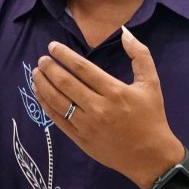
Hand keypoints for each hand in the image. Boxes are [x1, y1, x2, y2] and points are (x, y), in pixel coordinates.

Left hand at [31, 27, 184, 188]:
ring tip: (36, 74)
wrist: (150, 156)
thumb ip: (140, 55)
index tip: (52, 46)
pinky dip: (46, 105)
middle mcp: (98, 107)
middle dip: (50, 68)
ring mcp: (87, 125)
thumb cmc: (151, 117)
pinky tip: (40, 94)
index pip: (82, 68)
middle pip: (66, 83)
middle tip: (41, 60)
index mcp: (115, 91)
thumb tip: (125, 32)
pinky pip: (58, 119)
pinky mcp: (81, 139)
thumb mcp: (151, 83)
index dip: (64, 55)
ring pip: (58, 101)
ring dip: (43, 85)